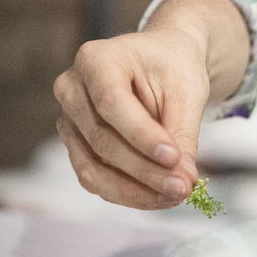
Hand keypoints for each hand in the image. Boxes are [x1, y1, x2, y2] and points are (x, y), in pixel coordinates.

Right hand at [53, 0, 249, 209]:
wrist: (164, 63)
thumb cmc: (174, 68)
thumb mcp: (187, 92)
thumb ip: (183, 135)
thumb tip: (183, 181)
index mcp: (96, 59)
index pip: (112, 105)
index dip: (142, 137)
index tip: (174, 159)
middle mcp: (72, 88)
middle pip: (102, 141)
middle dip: (146, 171)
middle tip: (184, 187)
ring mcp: (69, 119)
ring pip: (93, 167)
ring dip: (136, 190)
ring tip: (175, 195)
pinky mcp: (76, 145)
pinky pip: (95, 178)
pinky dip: (128, 193)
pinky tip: (159, 197)